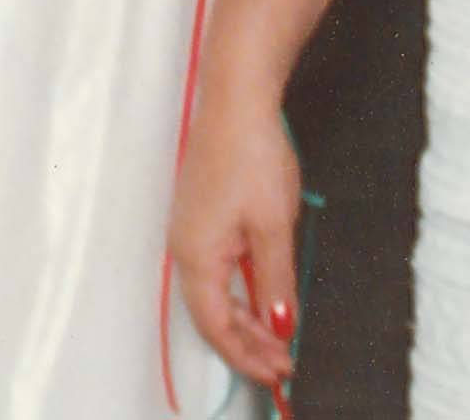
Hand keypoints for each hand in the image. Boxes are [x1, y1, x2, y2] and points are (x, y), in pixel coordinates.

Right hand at [165, 91, 303, 388]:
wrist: (236, 99)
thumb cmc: (250, 153)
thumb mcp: (274, 226)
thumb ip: (276, 281)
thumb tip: (279, 325)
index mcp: (198, 256)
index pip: (217, 327)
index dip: (248, 355)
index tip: (278, 370)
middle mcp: (185, 247)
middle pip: (213, 314)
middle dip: (249, 342)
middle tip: (284, 360)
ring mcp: (190, 231)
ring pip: (214, 292)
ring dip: (245, 317)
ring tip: (278, 332)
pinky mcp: (200, 216)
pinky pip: (216, 268)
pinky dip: (239, 289)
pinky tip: (262, 291)